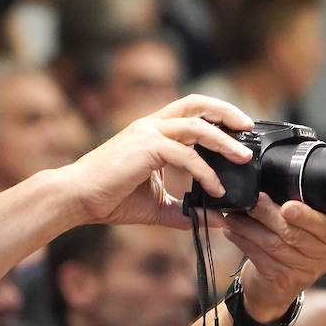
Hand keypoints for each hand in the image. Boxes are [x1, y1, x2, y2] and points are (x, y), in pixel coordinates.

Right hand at [62, 95, 253, 228]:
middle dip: (227, 112)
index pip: (191, 112)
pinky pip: (184, 155)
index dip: (217, 116)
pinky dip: (204, 171)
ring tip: (243, 158)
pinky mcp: (144, 148)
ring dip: (223, 141)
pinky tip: (215, 188)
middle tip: (250, 129)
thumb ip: (182, 211)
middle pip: (197, 104)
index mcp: (151, 132)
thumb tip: (212, 221)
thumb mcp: (153, 206)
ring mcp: (146, 133)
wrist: (75, 199)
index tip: (239, 131)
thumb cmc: (107, 199)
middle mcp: (150, 125)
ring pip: (195, 126)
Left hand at [221, 195, 325, 320]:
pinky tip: (232, 232)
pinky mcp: (283, 281)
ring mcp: (306, 272)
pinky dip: (243, 242)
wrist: (278, 285)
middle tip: (251, 202)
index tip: (288, 207)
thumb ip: (299, 208)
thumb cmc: (293, 243)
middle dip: (268, 215)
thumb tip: (269, 187)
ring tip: (233, 216)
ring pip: (274, 245)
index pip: (324, 225)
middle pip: (294, 234)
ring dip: (249, 228)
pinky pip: (260, 257)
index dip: (306, 217)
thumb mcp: (305, 225)